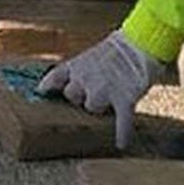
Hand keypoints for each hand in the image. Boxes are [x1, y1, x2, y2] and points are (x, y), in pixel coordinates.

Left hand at [40, 29, 164, 149]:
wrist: (141, 41)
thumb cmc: (119, 48)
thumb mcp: (93, 54)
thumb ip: (81, 70)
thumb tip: (72, 83)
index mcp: (77, 64)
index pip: (55, 78)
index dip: (48, 86)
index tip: (42, 92)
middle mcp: (85, 77)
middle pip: (72, 97)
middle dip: (81, 97)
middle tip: (96, 91)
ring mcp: (103, 89)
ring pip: (93, 108)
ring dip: (101, 107)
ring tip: (114, 99)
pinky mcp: (123, 99)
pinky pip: (121, 121)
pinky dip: (122, 132)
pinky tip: (121, 143)